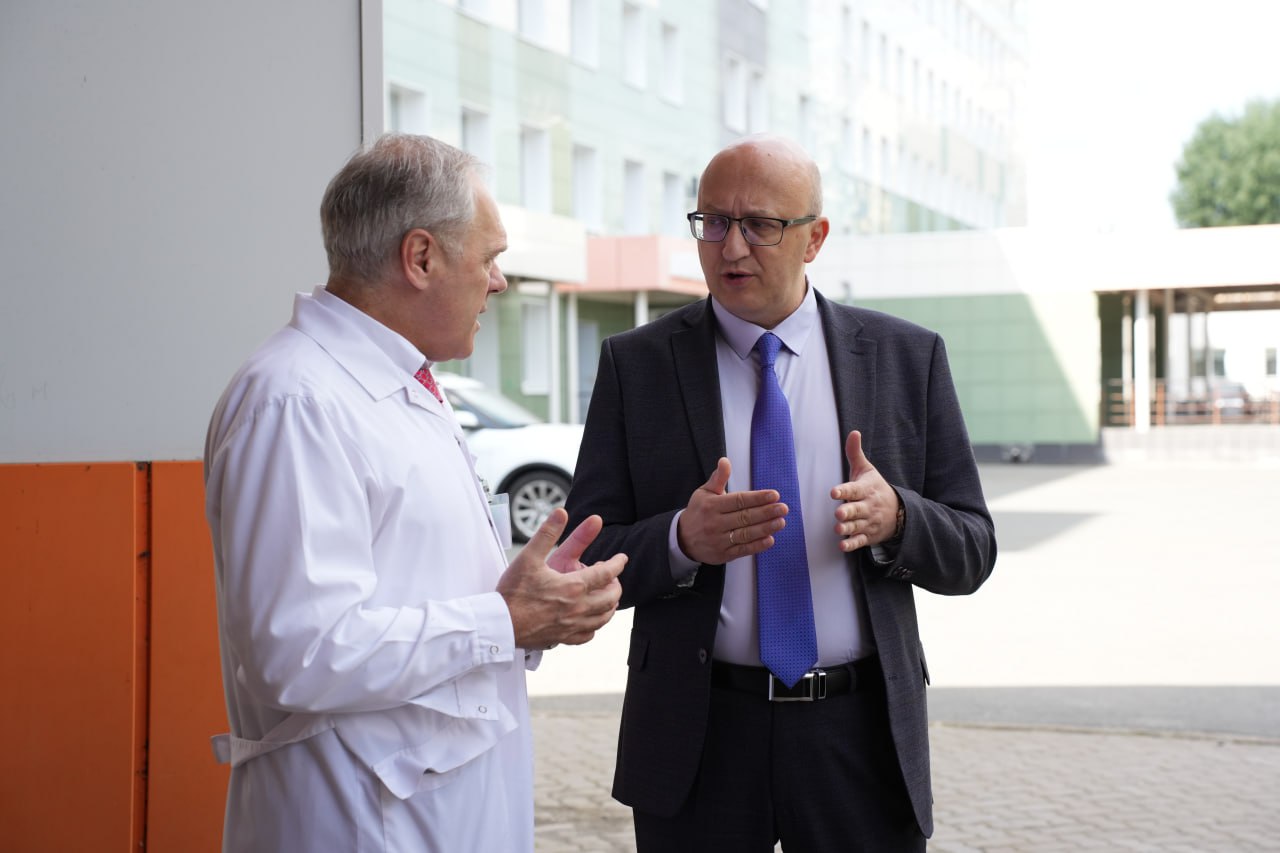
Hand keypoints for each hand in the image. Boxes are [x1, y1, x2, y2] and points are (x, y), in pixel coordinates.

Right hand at [498, 508, 625, 648]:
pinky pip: (588, 636)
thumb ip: (547, 533)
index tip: (622, 558)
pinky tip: (590, 620)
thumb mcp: (529, 556)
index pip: (606, 573)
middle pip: (611, 598)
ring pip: (603, 618)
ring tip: (607, 597)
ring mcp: (571, 626)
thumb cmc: (513, 591)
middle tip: (612, 578)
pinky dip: (594, 626)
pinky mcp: (562, 638)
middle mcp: (578, 608)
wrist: (499, 624)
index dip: (617, 564)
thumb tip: (561, 512)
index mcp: (573, 587)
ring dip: (609, 606)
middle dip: (616, 586)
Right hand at [676, 457, 787, 564]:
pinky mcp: (723, 554)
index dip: (757, 498)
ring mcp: (719, 540)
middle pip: (744, 517)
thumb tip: (724, 461)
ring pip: (745, 534)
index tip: (774, 495)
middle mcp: (715, 523)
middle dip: (766, 512)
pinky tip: (770, 539)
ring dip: (765, 528)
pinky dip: (757, 545)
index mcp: (711, 506)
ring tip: (780, 522)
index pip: (738, 501)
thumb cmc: (698, 512)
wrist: (682, 539)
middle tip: (783, 508)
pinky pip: (742, 550)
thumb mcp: (703, 492)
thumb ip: (718, 478)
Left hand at [830, 431, 900, 551]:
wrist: (898, 511)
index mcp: (865, 489)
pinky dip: (852, 544)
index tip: (834, 492)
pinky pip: (860, 542)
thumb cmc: (875, 488)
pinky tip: (842, 545)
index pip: (854, 489)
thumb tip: (854, 432)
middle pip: (857, 510)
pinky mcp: (868, 536)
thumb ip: (855, 453)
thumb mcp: (867, 470)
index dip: (844, 491)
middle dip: (848, 512)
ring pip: (857, 526)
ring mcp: (869, 522)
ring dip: (848, 528)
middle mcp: (868, 506)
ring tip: (838, 528)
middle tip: (839, 512)